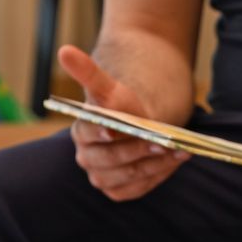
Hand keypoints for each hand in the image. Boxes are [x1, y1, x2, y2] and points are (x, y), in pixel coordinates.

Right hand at [58, 45, 187, 201]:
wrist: (137, 126)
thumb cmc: (122, 106)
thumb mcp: (109, 88)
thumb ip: (88, 72)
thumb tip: (64, 50)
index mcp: (81, 131)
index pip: (89, 133)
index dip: (101, 131)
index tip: (114, 129)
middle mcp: (87, 158)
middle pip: (109, 159)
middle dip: (135, 150)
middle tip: (159, 142)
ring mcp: (102, 177)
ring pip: (127, 176)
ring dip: (153, 164)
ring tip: (176, 150)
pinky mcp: (119, 191)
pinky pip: (139, 187)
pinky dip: (158, 175)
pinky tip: (174, 161)